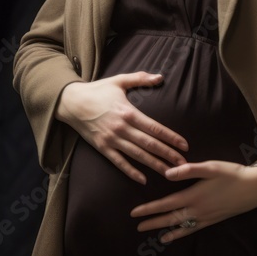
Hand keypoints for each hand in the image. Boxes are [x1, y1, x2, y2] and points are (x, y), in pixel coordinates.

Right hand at [56, 72, 188, 184]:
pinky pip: (119, 163)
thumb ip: (140, 78)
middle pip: (149, 145)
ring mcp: (112, 140)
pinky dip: (131, 172)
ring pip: (138, 156)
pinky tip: (143, 179)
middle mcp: (122, 128)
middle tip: (183, 164)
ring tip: (170, 173)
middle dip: (168, 155)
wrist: (71, 102)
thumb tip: (160, 76)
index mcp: (129, 113)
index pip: (155, 128)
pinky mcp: (102, 148)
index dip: (171, 137)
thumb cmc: (97, 90)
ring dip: (154, 165)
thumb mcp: (119, 81)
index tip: (184, 145)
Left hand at [130, 161, 256, 242]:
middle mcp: (197, 210)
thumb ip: (189, 170)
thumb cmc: (232, 174)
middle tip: (137, 226)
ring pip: (179, 226)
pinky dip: (180, 234)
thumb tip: (167, 173)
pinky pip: (192, 229)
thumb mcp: (211, 167)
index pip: (166, 204)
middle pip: (170, 218)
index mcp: (194, 196)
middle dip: (152, 221)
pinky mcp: (212, 220)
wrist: (254, 188)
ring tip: (150, 233)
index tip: (134, 213)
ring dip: (163, 229)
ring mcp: (205, 217)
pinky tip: (172, 236)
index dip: (150, 209)